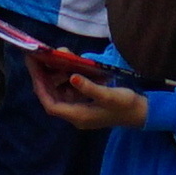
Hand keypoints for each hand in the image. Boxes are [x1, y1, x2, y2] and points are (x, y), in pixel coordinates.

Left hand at [28, 55, 145, 134]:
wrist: (140, 113)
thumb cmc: (125, 105)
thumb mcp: (109, 95)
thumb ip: (90, 87)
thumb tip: (72, 78)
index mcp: (78, 115)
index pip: (51, 105)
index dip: (41, 89)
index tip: (35, 71)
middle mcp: (76, 114)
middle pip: (52, 97)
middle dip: (43, 79)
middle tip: (37, 60)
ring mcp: (79, 109)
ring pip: (59, 93)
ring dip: (53, 77)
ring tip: (49, 59)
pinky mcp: (85, 103)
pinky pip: (68, 91)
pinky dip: (64, 79)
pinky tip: (65, 66)